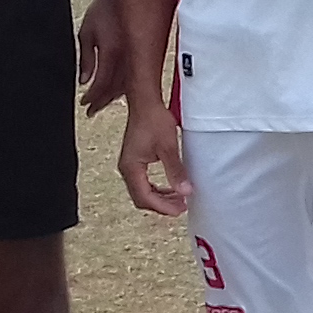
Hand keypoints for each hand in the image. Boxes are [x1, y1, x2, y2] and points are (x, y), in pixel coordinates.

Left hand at [75, 0, 130, 115]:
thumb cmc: (102, 11)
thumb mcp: (86, 34)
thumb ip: (86, 59)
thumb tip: (84, 80)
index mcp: (111, 53)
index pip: (101, 84)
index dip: (92, 97)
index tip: (85, 103)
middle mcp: (126, 57)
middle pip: (114, 89)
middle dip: (101, 102)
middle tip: (91, 111)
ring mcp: (135, 56)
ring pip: (126, 85)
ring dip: (113, 97)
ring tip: (102, 103)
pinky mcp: (140, 53)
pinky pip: (133, 76)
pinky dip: (124, 87)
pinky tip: (118, 91)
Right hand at [118, 102, 191, 217]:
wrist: (145, 103)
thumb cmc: (154, 120)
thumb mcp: (169, 147)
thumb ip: (175, 171)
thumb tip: (185, 191)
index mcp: (131, 168)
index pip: (145, 197)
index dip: (162, 207)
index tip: (179, 210)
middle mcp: (127, 169)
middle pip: (141, 198)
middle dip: (161, 205)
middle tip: (181, 207)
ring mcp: (129, 165)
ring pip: (142, 191)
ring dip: (160, 197)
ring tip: (179, 199)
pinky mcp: (134, 160)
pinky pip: (143, 182)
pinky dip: (157, 188)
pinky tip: (170, 187)